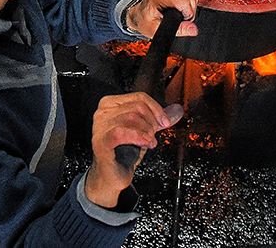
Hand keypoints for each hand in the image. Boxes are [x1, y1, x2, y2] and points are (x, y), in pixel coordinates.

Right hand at [84, 93, 183, 207]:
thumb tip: (176, 110)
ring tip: (149, 142)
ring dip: (146, 131)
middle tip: (153, 135)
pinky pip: (121, 132)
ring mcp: (99, 127)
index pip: (139, 97)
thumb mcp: (143, 132)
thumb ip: (156, 120)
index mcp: (110, 105)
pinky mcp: (101, 141)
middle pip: (137, 106)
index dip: (156, 109)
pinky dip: (137, 137)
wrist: (112, 177)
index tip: (165, 122)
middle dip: (152, 122)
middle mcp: (102, 113)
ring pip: (131, 118)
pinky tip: (144, 143)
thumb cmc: (124, 154)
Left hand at [127, 0, 198, 37]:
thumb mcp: (157, 30)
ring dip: (190, 5)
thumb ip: (177, 30)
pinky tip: (179, 5)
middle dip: (190, 11)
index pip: (185, 2)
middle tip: (180, 18)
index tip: (182, 20)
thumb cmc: (145, 20)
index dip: (188, 14)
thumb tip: (193, 29)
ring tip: (179, 12)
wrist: (139, 13)